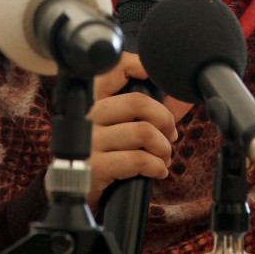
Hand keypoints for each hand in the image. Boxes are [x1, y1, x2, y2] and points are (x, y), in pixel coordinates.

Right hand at [85, 53, 190, 209]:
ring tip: (163, 157)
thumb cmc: (104, 153)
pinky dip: (156, 166)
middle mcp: (89, 115)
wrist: (72, 187)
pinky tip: (157, 171)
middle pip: (138, 102)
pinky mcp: (95, 166)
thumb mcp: (117, 127)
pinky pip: (138, 160)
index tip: (159, 80)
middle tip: (170, 135)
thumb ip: (145, 111)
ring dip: (163, 148)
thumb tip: (182, 99)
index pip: (116, 68)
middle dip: (165, 119)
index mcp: (94, 99)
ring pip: (143, 132)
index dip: (141, 66)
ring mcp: (89, 141)